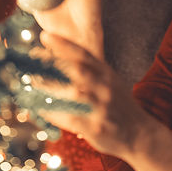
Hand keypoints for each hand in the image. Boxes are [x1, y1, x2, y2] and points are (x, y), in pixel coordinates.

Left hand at [35, 32, 149, 157]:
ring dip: (50, 88)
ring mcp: (102, 107)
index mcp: (106, 73)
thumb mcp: (110, 82)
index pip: (84, 54)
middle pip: (78, 69)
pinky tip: (39, 108)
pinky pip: (71, 118)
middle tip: (31, 58)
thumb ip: (91, 69)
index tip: (45, 35)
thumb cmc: (119, 106)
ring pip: (73, 94)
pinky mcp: (96, 127)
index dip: (64, 44)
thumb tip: (61, 55)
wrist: (140, 134)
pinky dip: (54, 113)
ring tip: (31, 82)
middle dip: (54, 62)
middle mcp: (105, 87)